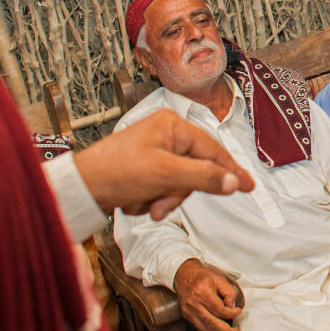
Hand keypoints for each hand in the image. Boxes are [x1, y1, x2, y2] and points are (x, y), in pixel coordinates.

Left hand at [75, 109, 254, 219]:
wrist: (81, 189)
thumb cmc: (115, 172)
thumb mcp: (165, 175)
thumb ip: (203, 177)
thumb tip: (233, 181)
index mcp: (171, 125)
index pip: (212, 149)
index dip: (230, 170)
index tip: (248, 185)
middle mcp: (165, 135)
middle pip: (195, 170)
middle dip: (177, 193)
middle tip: (161, 205)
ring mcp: (155, 153)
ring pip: (180, 184)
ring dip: (163, 200)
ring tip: (145, 204)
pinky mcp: (146, 169)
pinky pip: (163, 189)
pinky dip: (152, 200)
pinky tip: (136, 200)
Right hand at [173, 258, 244, 330]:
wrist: (183, 274)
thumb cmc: (202, 276)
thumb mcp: (219, 279)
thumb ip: (229, 293)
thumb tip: (231, 308)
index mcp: (203, 292)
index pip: (220, 310)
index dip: (231, 313)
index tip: (238, 312)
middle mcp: (194, 303)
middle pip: (212, 323)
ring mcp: (188, 310)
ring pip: (205, 329)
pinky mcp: (186, 315)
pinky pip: (199, 328)